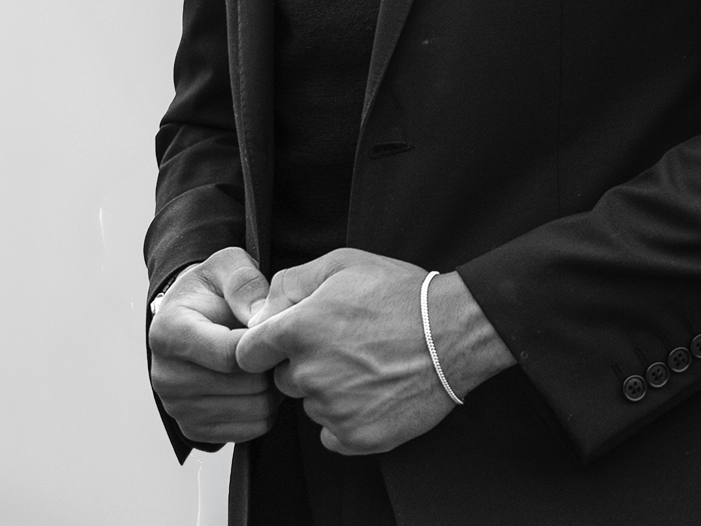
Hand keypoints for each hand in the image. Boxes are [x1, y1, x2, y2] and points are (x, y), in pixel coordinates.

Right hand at [149, 247, 279, 445]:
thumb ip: (244, 281)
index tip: (279, 329)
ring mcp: (177, 407)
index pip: (229, 354)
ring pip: (252, 411)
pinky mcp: (193, 429)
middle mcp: (165, 375)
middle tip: (280, 346)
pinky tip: (260, 383)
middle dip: (271, 366)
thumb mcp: (227, 266)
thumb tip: (257, 316)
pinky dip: (264, 410)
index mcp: (169, 333)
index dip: (264, 344)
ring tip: (270, 362)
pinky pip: (248, 431)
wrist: (191, 315)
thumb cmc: (212, 289)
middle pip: (243, 386)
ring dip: (272, 389)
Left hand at [234, 249, 514, 454]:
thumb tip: (264, 307)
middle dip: (304, 364)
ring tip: (369, 363)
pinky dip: (347, 417)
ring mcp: (332, 410)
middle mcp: (308, 373)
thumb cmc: (400, 293)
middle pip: (284, 378)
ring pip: (312, 403)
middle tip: (345, 345)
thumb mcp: (344, 263)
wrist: (452, 332)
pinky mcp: (355, 437)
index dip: (266, 345)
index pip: (248, 353)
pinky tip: (374, 391)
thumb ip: (292, 281)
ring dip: (329, 390)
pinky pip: (332, 433)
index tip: (288, 341)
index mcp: (298, 330)